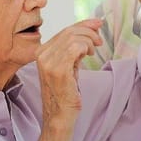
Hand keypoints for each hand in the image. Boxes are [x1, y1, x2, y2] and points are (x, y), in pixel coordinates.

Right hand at [34, 18, 102, 140]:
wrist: (59, 116)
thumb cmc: (65, 92)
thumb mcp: (68, 65)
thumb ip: (74, 47)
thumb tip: (91, 27)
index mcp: (41, 51)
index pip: (64, 30)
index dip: (83, 24)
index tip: (97, 23)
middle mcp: (42, 54)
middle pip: (70, 31)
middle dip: (89, 31)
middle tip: (99, 40)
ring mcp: (48, 62)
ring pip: (74, 38)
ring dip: (89, 41)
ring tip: (92, 52)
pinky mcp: (58, 69)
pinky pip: (75, 47)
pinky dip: (85, 47)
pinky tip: (88, 55)